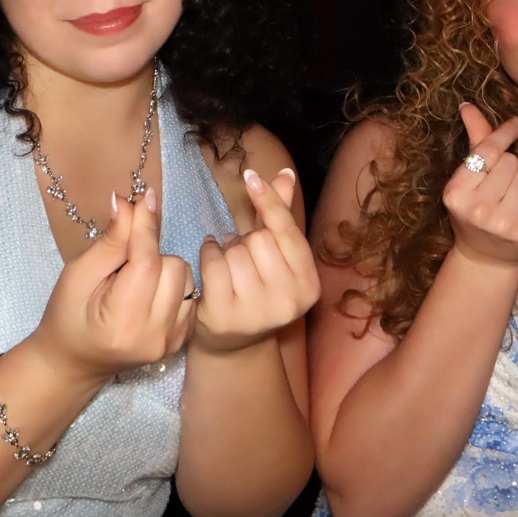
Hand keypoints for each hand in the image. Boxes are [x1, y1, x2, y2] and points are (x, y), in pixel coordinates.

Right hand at [33, 187, 196, 384]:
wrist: (75, 361)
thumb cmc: (68, 316)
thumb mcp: (78, 275)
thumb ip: (109, 242)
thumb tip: (129, 204)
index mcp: (123, 321)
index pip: (147, 262)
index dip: (146, 227)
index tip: (144, 198)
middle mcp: (155, 335)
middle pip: (174, 268)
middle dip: (152, 255)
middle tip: (124, 264)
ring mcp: (171, 341)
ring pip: (186, 278)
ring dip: (165, 269)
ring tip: (136, 280)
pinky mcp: (181, 340)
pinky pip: (189, 295)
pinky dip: (172, 286)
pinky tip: (149, 293)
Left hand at [194, 167, 320, 353]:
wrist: (234, 342)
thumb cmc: (258, 287)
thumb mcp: (276, 255)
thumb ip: (280, 215)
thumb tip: (285, 174)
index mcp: (309, 284)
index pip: (288, 232)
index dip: (269, 201)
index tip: (251, 177)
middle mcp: (289, 302)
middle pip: (260, 240)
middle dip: (247, 238)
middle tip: (244, 251)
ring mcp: (257, 313)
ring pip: (236, 252)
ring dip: (227, 248)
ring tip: (229, 261)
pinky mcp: (225, 317)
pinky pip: (214, 265)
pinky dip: (208, 255)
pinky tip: (212, 261)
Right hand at [441, 104, 517, 268]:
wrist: (485, 257)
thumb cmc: (476, 208)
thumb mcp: (468, 179)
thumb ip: (474, 140)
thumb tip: (468, 105)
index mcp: (455, 193)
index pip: (488, 150)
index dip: (505, 133)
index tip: (517, 124)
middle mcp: (477, 210)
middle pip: (510, 162)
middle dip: (510, 168)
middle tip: (501, 185)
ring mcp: (503, 226)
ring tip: (512, 198)